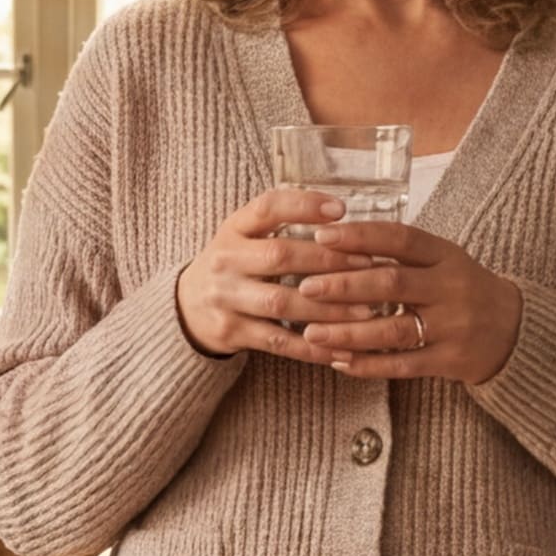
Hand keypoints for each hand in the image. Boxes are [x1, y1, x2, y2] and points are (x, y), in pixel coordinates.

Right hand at [172, 186, 393, 359]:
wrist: (187, 306)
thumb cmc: (235, 264)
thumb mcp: (245, 234)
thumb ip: (282, 221)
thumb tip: (341, 212)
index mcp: (233, 228)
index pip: (267, 207)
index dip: (303, 205)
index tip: (341, 209)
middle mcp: (225, 260)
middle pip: (280, 256)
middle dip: (328, 260)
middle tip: (368, 264)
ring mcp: (226, 298)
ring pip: (282, 303)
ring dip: (327, 308)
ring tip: (365, 309)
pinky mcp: (231, 331)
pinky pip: (278, 342)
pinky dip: (312, 348)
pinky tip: (342, 350)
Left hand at [251, 222, 522, 386]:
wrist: (514, 330)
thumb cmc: (463, 288)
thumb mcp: (443, 260)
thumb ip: (401, 252)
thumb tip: (338, 237)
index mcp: (447, 255)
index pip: (401, 238)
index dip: (361, 236)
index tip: (322, 236)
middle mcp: (451, 288)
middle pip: (392, 283)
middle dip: (345, 286)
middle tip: (306, 286)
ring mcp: (453, 327)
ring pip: (393, 330)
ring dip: (348, 332)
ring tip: (311, 332)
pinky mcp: (451, 361)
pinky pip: (403, 365)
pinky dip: (368, 365)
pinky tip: (338, 362)